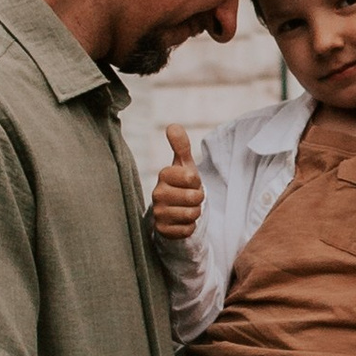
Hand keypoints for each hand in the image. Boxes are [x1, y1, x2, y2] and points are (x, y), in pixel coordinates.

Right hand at [149, 126, 203, 246]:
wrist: (174, 210)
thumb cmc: (182, 184)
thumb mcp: (184, 165)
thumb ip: (181, 145)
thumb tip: (172, 126)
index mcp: (164, 175)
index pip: (192, 178)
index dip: (198, 182)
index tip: (191, 183)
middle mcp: (158, 193)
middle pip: (194, 197)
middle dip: (198, 199)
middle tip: (190, 197)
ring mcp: (158, 213)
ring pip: (191, 214)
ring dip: (195, 213)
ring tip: (187, 208)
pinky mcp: (162, 230)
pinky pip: (187, 229)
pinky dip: (189, 226)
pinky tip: (182, 221)